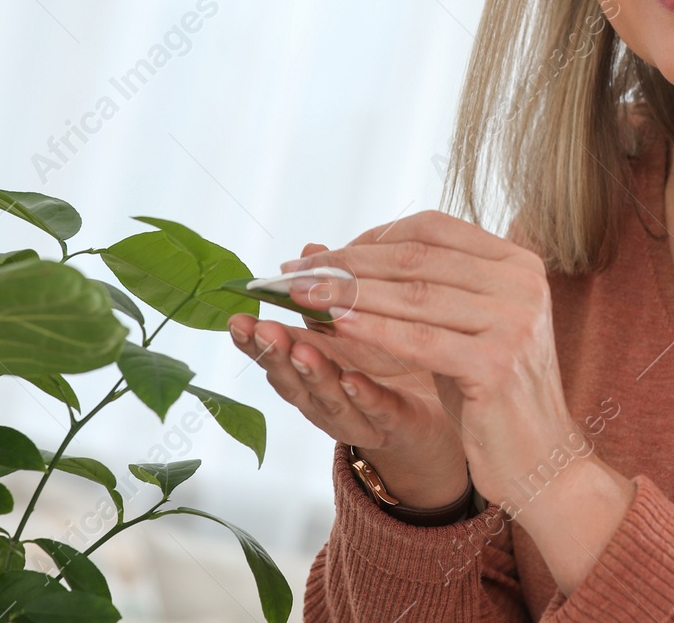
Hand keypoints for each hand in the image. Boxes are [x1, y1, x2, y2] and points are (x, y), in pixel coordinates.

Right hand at [227, 244, 468, 507]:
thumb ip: (330, 295)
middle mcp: (329, 395)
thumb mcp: (358, 325)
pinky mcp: (397, 423)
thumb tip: (310, 250)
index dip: (254, 338)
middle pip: (294, 378)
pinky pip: (377, 410)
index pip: (279, 351)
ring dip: (313, 374)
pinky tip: (352, 379)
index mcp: (318, 366)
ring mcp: (361, 413)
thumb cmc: (391, 368)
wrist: (437, 421)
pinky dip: (363, 396)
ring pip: (330, 397)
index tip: (236, 317)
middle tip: (260, 329)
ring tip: (300, 351)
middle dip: (275, 354)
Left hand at [282, 212, 635, 545]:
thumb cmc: (492, 389)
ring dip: (348, 292)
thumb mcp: (464, 325)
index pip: (432, 230)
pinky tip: (336, 326)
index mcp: (519, 262)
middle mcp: (523, 283)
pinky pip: (418, 339)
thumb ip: (422, 285)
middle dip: (349, 263)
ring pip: (413, 295)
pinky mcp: (496, 364)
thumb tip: (332, 252)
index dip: (370, 237)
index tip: (322, 254)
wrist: (542, 459)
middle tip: (296, 272)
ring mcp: (514, 321)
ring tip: (302, 296)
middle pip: (418, 258)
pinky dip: (372, 329)